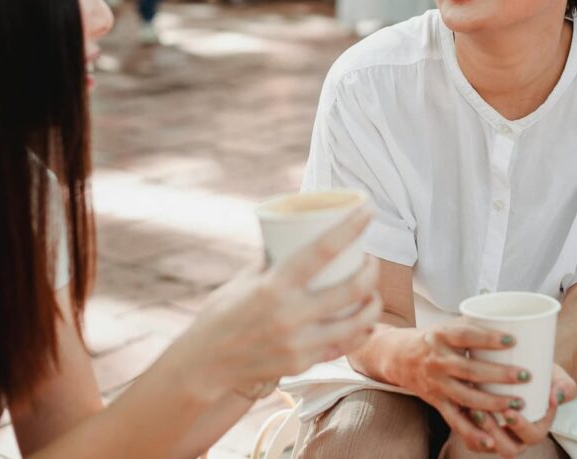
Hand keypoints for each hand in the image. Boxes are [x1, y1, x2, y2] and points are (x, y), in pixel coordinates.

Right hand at [176, 207, 381, 400]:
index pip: (322, 250)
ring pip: (356, 323)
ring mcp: (299, 343)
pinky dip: (359, 333)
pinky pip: (342, 347)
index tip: (367, 210)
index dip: (350, 228)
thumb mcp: (243, 280)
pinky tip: (366, 322)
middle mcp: (290, 315)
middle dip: (371, 270)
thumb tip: (296, 239)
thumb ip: (271, 262)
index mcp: (273, 286)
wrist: (204, 365)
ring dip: (372, 304)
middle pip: (351, 289)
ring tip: (372, 292)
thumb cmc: (221, 314)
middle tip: (371, 259)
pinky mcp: (302, 364)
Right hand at [392, 320, 533, 452]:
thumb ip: (474, 325)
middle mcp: (437, 360)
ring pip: (466, 396)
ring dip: (494, 402)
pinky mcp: (437, 402)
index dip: (488, 338)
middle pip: (470, 369)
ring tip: (518, 403)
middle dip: (500, 374)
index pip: (465, 335)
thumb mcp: (447, 325)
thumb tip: (512, 322)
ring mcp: (436, 383)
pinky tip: (491, 439)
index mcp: (440, 336)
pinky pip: (455, 420)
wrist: (399, 357)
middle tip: (526, 375)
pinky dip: (473, 431)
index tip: (512, 340)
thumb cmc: (433, 339)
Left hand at [465, 364, 576, 456]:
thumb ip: (564, 386)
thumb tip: (556, 396)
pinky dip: (465, 428)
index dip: (521, 428)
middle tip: (483, 411)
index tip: (510, 411)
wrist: (522, 367)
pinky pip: (470, 438)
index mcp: (536, 428)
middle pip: (508, 447)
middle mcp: (516, 437)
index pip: (532, 435)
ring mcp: (496, 435)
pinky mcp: (478, 429)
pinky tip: (459, 408)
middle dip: (495, 432)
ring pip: (485, 444)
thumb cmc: (542, 373)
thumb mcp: (556, 378)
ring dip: (478, 431)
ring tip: (470, 408)